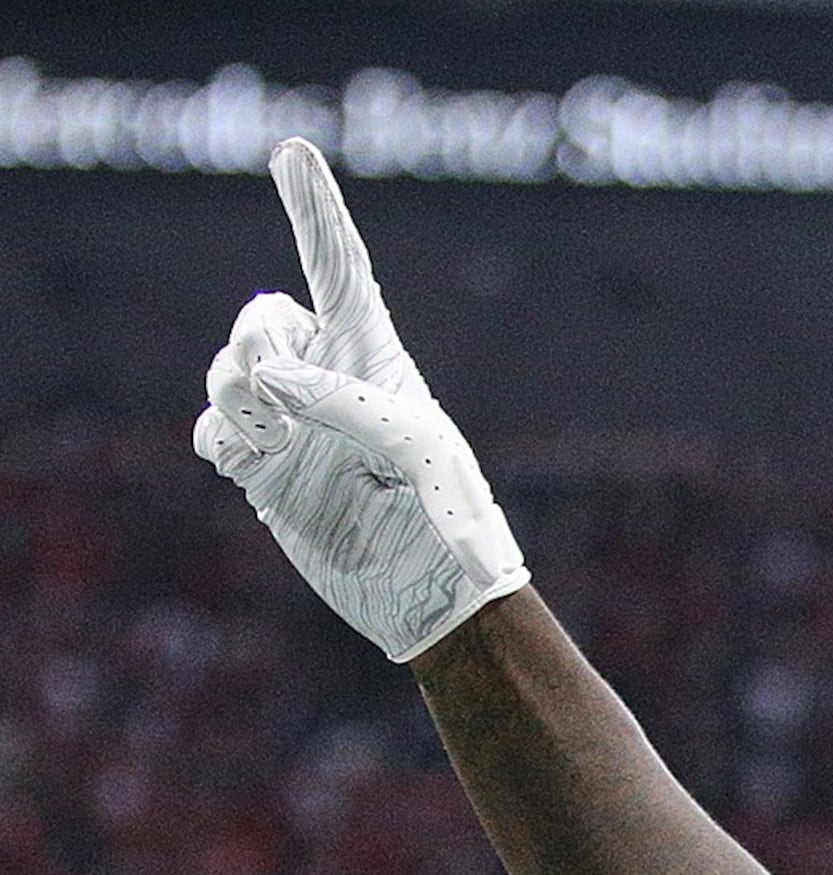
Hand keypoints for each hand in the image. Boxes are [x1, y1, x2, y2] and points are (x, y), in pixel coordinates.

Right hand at [193, 139, 525, 663]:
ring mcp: (291, 421)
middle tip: (278, 391)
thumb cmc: (449, 515)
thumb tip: (269, 379)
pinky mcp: (263, 466)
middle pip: (260, 320)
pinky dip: (223, 438)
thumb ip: (342, 399)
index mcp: (376, 353)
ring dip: (236, 397)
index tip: (293, 150)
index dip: (315, 207)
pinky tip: (257, 463)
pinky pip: (212, 430)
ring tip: (277, 438)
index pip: (338, 264)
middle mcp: (328, 377)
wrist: (432, 594)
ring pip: (226, 374)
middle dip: (254, 342)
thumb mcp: (415, 447)